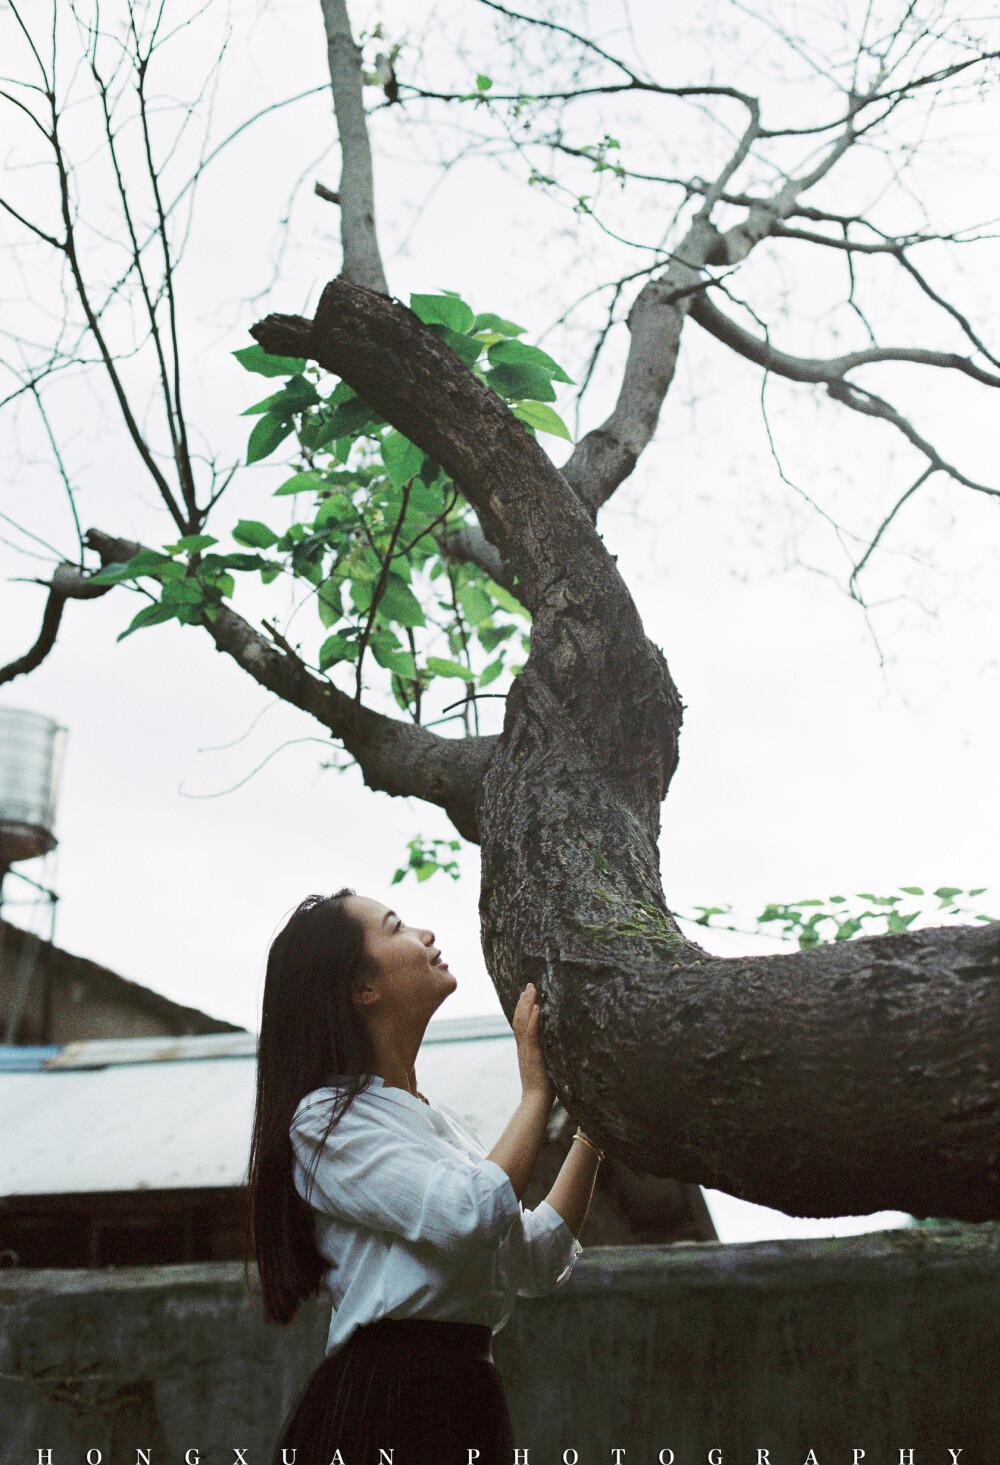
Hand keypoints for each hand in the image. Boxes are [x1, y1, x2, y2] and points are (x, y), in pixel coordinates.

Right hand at [512, 983, 554, 1105]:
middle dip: (524, 1000)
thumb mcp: (545, 1065)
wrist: (536, 1101)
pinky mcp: (533, 1055)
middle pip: (519, 1018)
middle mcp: (523, 1046)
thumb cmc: (544, 1087)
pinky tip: (536, 1008)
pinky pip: (531, 1035)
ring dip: (527, 1004)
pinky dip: (533, 1020)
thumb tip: (559, 1045)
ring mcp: (526, 1050)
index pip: (521, 1023)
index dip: (523, 1007)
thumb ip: (548, 1053)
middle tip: (529, 985)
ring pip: (523, 1022)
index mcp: (525, 1048)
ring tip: (531, 990)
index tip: (527, 994)